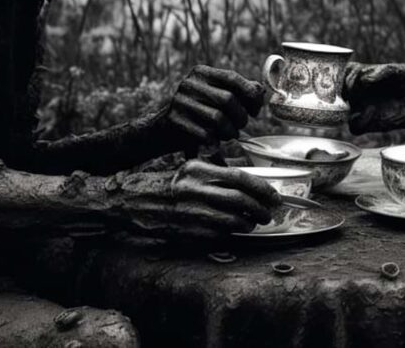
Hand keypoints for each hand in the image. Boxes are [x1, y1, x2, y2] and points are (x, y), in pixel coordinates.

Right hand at [112, 160, 280, 239]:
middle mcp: (193, 189)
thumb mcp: (190, 170)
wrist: (131, 201)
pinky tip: (235, 231)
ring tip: (253, 223)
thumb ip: (218, 174)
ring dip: (248, 224)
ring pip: (231, 221)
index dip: (261, 187)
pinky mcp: (184, 232)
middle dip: (260, 209)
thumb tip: (251, 181)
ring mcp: (188, 212)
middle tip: (269, 213)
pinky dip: (231, 235)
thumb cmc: (166, 184)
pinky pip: (216, 235)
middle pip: (239, 200)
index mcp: (196, 169)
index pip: (239, 176)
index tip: (273, 195)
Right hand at [164, 65, 263, 146]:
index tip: (255, 111)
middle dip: (241, 117)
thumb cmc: (198, 112)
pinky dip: (215, 141)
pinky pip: (205, 133)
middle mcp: (189, 83)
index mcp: (202, 72)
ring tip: (230, 135)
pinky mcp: (175, 119)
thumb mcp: (215, 96)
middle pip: (227, 99)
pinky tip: (214, 141)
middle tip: (241, 126)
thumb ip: (238, 91)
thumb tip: (260, 90)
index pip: (232, 78)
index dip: (250, 95)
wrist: (162, 130)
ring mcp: (180, 100)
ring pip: (218, 118)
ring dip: (230, 131)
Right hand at [343, 62, 404, 133]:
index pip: (343, 72)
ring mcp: (362, 108)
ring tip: (354, 101)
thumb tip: (365, 79)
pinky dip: (358, 122)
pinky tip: (370, 113)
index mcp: (363, 75)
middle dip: (340, 90)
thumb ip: (383, 71)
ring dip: (343, 107)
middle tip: (349, 89)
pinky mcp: (370, 124)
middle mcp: (358, 92)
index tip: (348, 73)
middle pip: (337, 91)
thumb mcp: (401, 70)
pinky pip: (355, 127)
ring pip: (341, 110)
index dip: (341, 72)